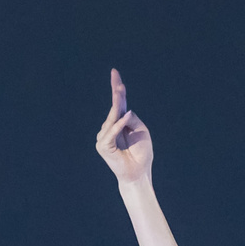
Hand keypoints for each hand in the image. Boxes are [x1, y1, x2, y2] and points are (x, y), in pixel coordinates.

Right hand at [95, 69, 153, 183]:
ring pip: (113, 119)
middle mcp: (110, 128)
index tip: (115, 73)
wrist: (139, 173)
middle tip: (117, 77)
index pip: (118, 103)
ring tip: (128, 114)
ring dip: (121, 115)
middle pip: (115, 107)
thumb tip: (122, 112)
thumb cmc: (142, 154)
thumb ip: (132, 119)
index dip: (117, 88)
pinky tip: (126, 117)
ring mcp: (104, 137)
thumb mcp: (141, 131)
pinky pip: (111, 132)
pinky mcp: (102, 146)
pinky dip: (119, 125)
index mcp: (121, 123)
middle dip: (117, 93)